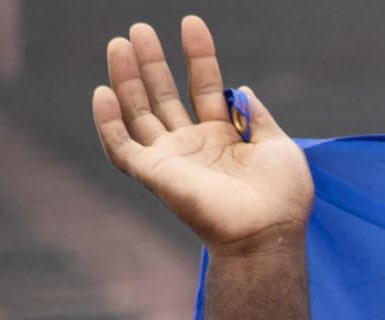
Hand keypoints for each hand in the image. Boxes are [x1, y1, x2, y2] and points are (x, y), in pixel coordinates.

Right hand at [92, 16, 312, 256]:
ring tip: (120, 43)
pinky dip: (108, 122)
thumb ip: (258, 116)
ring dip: (126, 79)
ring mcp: (172, 158)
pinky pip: (120, 146)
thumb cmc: (282, 197)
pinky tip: (102, 92)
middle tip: (139, 29)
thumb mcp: (278, 146)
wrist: (268, 231)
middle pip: (164, 94)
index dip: (198, 55)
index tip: (192, 23)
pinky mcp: (154, 174)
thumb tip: (242, 89)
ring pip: (139, 112)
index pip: (204, 86)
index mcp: (224, 136)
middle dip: (152, 61)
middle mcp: (194, 145)